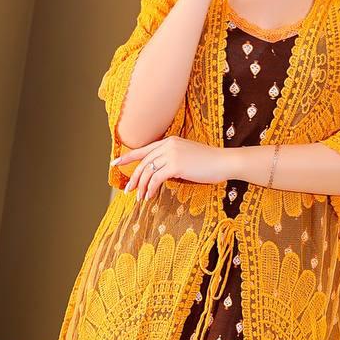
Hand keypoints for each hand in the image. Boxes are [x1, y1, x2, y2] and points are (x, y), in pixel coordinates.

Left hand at [110, 136, 231, 199]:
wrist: (224, 162)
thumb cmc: (209, 163)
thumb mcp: (188, 158)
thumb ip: (172, 162)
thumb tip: (160, 175)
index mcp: (169, 141)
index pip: (144, 149)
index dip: (128, 157)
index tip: (115, 164)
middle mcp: (168, 145)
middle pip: (143, 162)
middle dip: (134, 178)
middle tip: (128, 190)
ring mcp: (171, 154)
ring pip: (148, 171)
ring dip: (142, 187)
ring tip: (140, 198)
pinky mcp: (176, 165)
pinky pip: (156, 178)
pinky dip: (151, 189)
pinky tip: (150, 196)